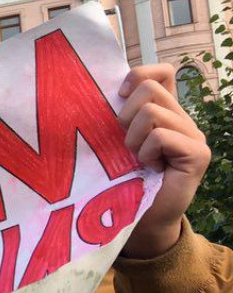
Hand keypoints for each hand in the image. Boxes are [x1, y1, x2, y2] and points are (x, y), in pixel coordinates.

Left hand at [117, 63, 209, 257]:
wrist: (140, 220)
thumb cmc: (122, 181)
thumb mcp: (114, 142)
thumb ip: (117, 115)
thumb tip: (95, 88)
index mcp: (164, 111)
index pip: (160, 71)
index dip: (138, 75)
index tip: (118, 96)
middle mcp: (182, 119)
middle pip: (149, 88)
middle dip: (125, 115)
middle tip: (126, 144)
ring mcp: (193, 135)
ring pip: (152, 111)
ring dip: (132, 138)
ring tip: (136, 158)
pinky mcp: (197, 154)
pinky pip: (161, 135)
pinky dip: (145, 151)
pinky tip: (148, 167)